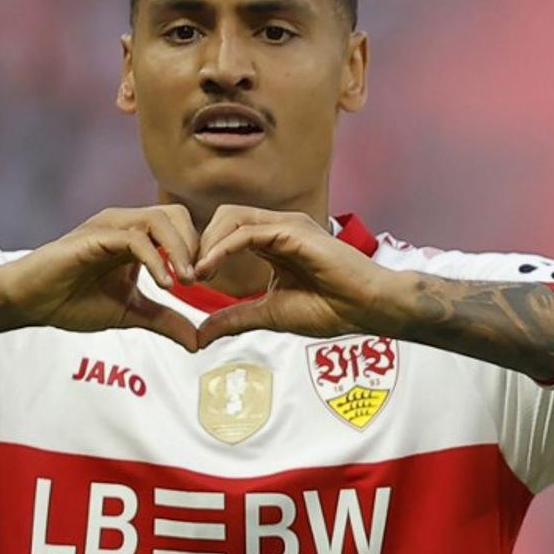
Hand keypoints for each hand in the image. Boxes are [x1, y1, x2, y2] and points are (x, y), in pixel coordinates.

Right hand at [2, 205, 199, 351]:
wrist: (30, 302)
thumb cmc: (72, 301)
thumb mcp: (130, 313)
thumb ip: (164, 321)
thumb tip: (197, 342)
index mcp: (136, 236)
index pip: (181, 227)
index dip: (199, 251)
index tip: (208, 283)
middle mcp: (125, 224)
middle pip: (177, 214)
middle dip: (195, 246)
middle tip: (200, 281)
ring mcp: (110, 226)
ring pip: (159, 220)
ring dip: (180, 250)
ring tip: (186, 282)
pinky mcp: (95, 236)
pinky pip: (135, 238)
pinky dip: (156, 259)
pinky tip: (165, 284)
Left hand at [194, 205, 398, 348]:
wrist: (367, 308)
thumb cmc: (330, 309)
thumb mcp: (269, 315)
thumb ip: (234, 319)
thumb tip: (200, 336)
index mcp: (272, 242)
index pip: (225, 232)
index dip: (202, 252)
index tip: (185, 281)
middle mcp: (277, 227)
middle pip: (222, 218)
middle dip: (198, 243)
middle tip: (185, 276)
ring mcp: (286, 225)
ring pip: (230, 217)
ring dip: (206, 243)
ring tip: (195, 274)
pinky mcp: (293, 230)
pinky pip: (247, 231)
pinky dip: (222, 248)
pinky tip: (208, 270)